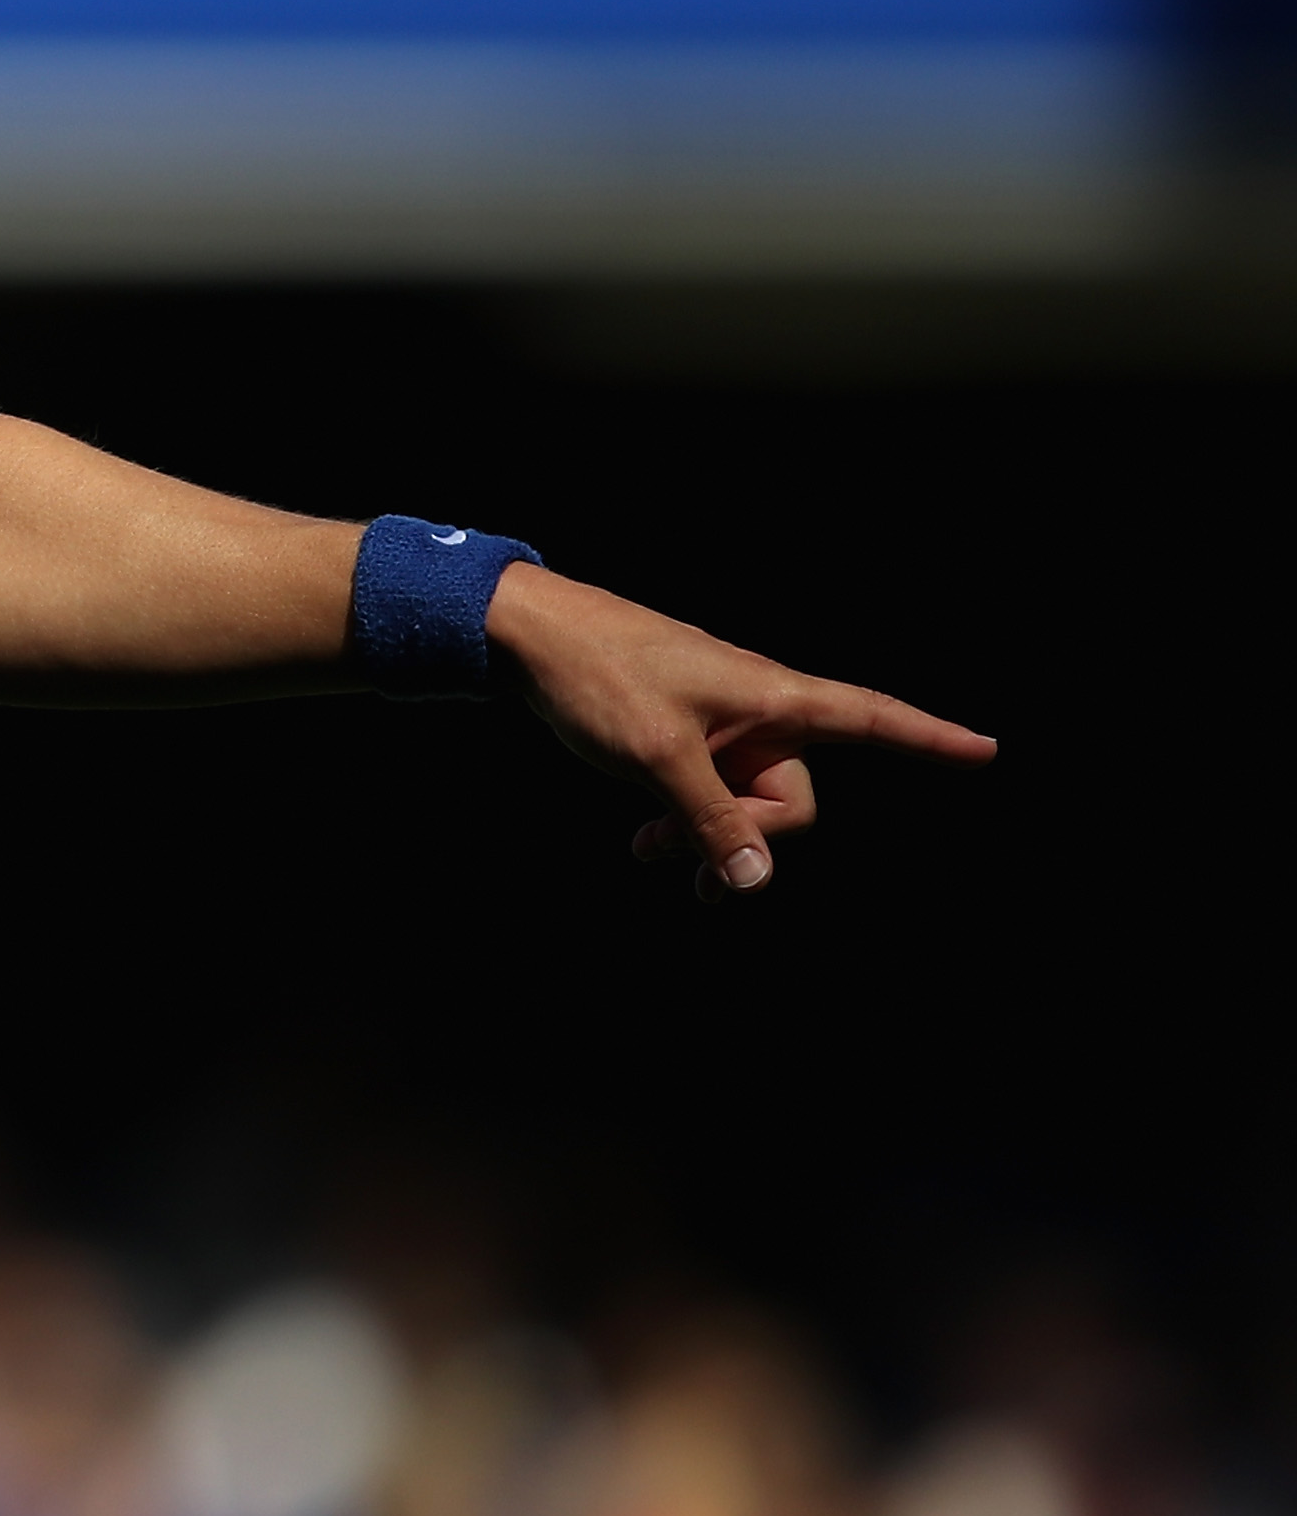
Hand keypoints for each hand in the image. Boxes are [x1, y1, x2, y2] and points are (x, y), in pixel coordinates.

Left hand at [482, 563, 994, 892]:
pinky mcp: (688, 737)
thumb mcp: (658, 756)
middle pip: (795, 798)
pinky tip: (645, 841)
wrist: (527, 634)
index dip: (932, 738)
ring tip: (647, 851)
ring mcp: (724, 725)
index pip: (875, 718)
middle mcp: (762, 710)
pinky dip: (687, 822)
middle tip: (671, 853)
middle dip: (749, 838)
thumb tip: (756, 880)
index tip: (988, 749)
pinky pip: (713, 794)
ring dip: (707, 837)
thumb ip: (711, 819)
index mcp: (776, 697)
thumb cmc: (598, 675)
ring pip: (749, 805)